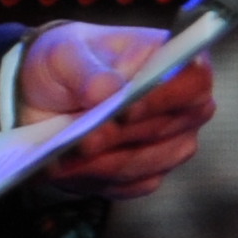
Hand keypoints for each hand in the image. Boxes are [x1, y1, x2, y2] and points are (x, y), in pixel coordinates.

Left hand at [17, 20, 214, 201]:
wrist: (46, 95)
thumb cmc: (68, 64)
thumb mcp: (65, 52)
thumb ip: (87, 70)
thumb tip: (106, 91)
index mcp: (176, 64)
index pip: (192, 83)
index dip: (162, 98)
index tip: (125, 109)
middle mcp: (185, 108)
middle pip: (166, 129)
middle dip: (120, 136)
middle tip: (83, 140)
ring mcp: (171, 145)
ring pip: (146, 163)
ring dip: (102, 162)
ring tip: (65, 156)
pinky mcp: (148, 174)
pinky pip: (128, 184)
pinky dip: (94, 177)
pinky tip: (66, 168)